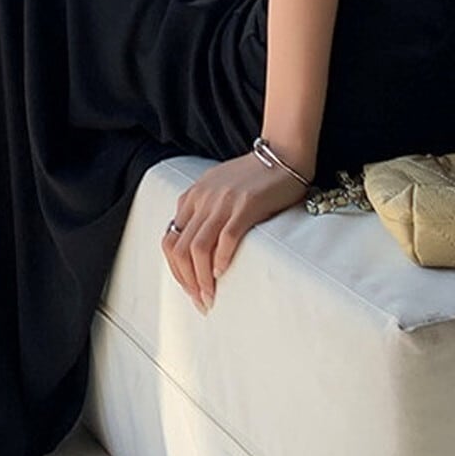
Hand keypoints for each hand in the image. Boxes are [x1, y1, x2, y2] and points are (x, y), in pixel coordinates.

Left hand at [161, 152, 306, 313]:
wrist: (283, 154)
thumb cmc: (254, 176)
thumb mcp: (217, 189)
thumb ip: (203, 211)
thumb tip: (196, 248)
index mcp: (193, 196)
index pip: (170, 240)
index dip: (176, 270)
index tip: (189, 290)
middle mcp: (203, 198)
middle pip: (180, 248)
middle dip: (186, 281)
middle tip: (200, 301)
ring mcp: (223, 201)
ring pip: (199, 248)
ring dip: (201, 278)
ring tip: (210, 297)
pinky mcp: (246, 205)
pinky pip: (226, 238)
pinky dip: (221, 260)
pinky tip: (224, 273)